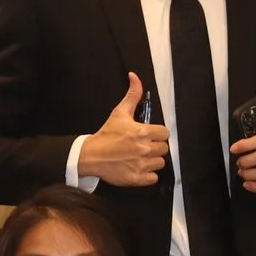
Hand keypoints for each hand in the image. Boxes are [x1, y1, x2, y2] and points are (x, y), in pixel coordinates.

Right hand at [81, 72, 168, 186]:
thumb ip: (132, 95)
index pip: (165, 133)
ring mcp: (142, 165)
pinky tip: (138, 168)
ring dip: (152, 161)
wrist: (90, 156)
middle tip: (142, 146)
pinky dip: (147, 175)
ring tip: (139, 157)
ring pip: (160, 163)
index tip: (148, 135)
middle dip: (155, 147)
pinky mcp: (137, 179)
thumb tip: (135, 76)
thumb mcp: (119, 113)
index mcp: (143, 132)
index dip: (158, 134)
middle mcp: (145, 149)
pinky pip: (153, 178)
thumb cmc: (106, 134)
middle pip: (164, 149)